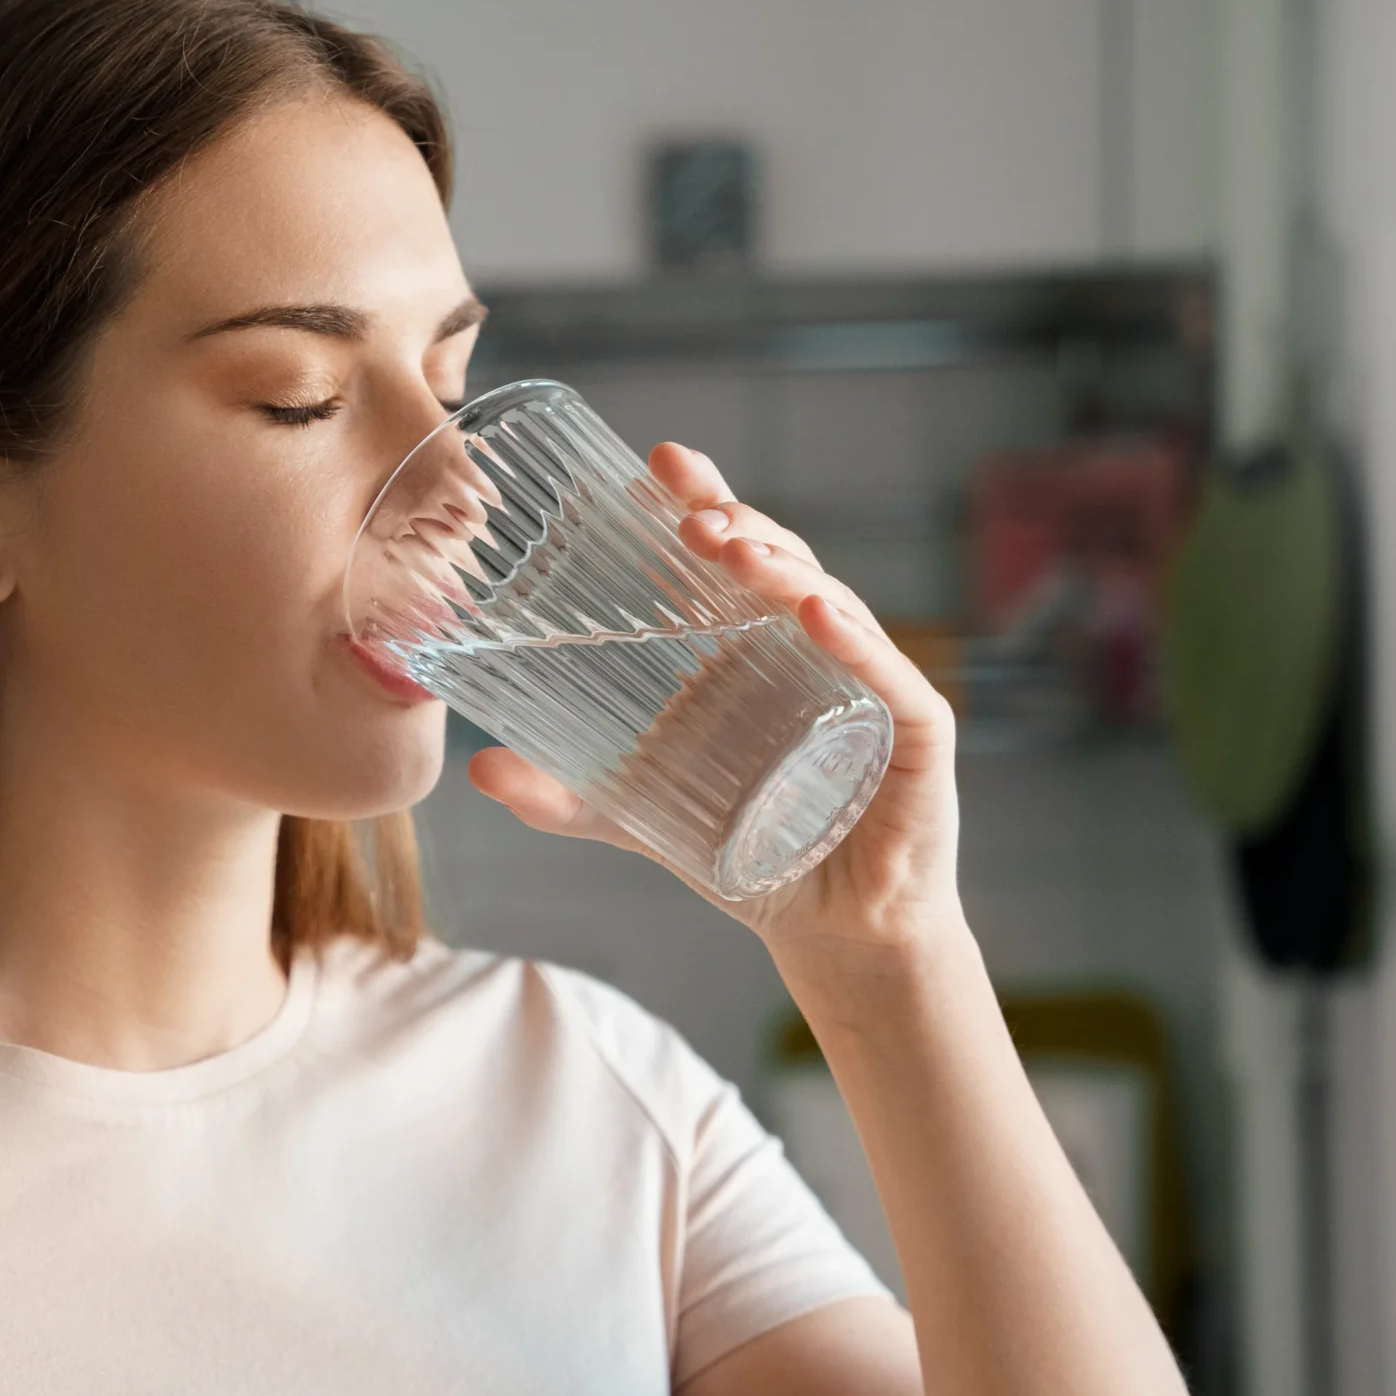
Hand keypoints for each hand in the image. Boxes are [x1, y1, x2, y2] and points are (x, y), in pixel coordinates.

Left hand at [468, 441, 963, 957]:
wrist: (833, 931)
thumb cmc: (750, 854)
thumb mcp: (638, 818)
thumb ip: (564, 796)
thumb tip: (479, 770)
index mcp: (756, 648)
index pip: (732, 556)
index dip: (702, 503)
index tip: (656, 464)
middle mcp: (817, 650)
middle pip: (781, 564)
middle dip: (737, 524)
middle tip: (688, 509)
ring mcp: (870, 684)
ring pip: (833, 606)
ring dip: (785, 571)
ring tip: (736, 547)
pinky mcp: (916, 737)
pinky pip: (888, 679)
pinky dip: (857, 643)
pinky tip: (818, 614)